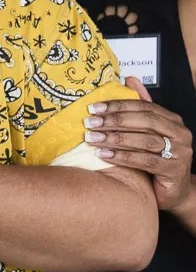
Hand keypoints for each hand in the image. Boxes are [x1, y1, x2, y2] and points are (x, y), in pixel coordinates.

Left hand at [88, 81, 194, 212]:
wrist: (172, 192)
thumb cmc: (155, 160)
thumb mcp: (146, 134)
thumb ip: (139, 109)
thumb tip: (130, 79)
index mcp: (172, 121)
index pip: (145, 107)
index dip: (118, 106)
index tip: (93, 108)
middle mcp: (180, 133)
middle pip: (145, 121)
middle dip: (114, 121)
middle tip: (90, 122)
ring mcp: (180, 152)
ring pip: (145, 140)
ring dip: (115, 138)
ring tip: (91, 138)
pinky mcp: (174, 170)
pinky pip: (145, 161)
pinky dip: (123, 157)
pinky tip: (103, 155)